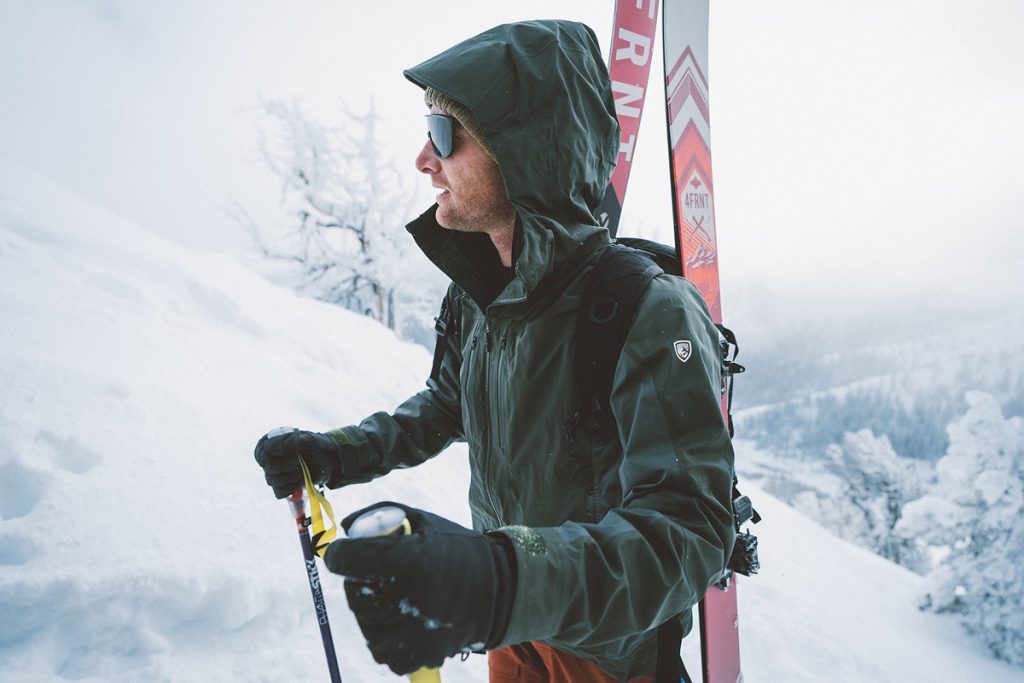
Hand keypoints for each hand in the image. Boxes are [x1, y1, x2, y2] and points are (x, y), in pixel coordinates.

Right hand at [253, 427, 345, 497]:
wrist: (332, 461)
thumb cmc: (319, 446)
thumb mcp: (309, 440)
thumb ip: (293, 441)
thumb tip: (272, 447)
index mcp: (273, 443)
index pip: (261, 451)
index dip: (266, 456)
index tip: (275, 459)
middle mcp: (271, 458)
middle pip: (268, 468)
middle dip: (285, 466)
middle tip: (298, 461)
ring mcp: (276, 473)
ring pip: (273, 481)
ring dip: (290, 477)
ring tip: (302, 470)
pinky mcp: (283, 486)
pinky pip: (279, 492)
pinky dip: (291, 488)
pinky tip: (299, 481)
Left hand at [324, 502, 515, 674]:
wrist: (500, 588)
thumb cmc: (456, 549)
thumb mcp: (424, 521)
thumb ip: (381, 515)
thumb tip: (346, 528)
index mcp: (413, 559)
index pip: (351, 561)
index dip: (341, 555)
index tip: (342, 553)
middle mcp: (415, 597)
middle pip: (356, 597)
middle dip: (359, 583)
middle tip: (375, 575)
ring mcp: (421, 631)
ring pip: (368, 629)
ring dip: (371, 615)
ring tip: (393, 599)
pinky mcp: (426, 654)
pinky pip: (385, 655)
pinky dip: (387, 641)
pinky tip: (402, 622)